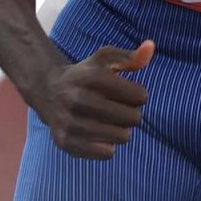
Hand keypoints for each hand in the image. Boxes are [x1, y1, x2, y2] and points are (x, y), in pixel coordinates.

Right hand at [36, 40, 153, 159]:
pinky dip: (108, 145)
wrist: (49, 92)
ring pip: (122, 137)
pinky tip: (99, 133)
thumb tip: (151, 46)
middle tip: (120, 109)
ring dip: (121, 130)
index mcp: (90, 77)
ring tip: (110, 121)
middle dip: (132, 114)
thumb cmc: (86, 75)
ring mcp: (70, 123)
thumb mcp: (106, 60)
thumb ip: (131, 57)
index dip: (139, 95)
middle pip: (133, 118)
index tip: (129, 93)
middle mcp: (78, 100)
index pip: (139, 96)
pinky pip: (106, 153)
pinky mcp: (65, 142)